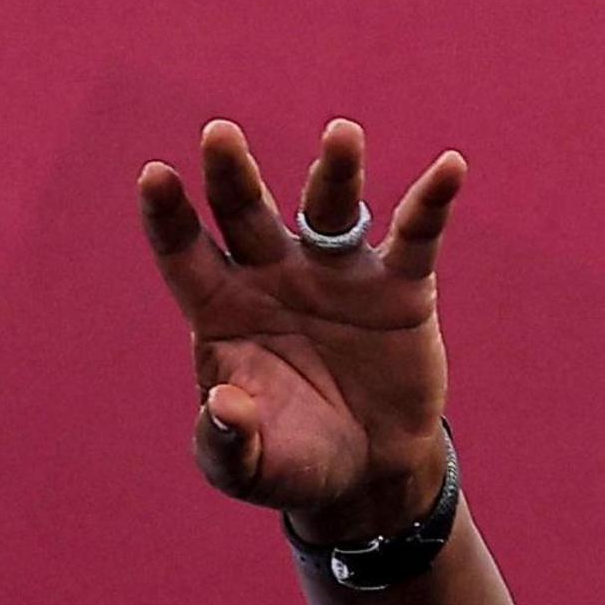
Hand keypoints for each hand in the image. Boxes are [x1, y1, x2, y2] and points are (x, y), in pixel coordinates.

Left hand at [137, 119, 462, 544]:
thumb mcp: (248, 465)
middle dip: (231, 174)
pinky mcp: (398, 288)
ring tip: (341, 134)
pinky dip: (432, 201)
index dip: (168, 215)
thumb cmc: (289, 459)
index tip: (154, 175)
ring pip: (328, 208)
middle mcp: (271, 276)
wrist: (366, 471)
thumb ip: (228, 442)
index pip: (184, 251)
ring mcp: (334, 275)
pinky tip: (450, 168)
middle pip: (243, 213)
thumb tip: (224, 407)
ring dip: (333, 171)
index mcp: (220, 309)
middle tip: (218, 133)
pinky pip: (415, 235)